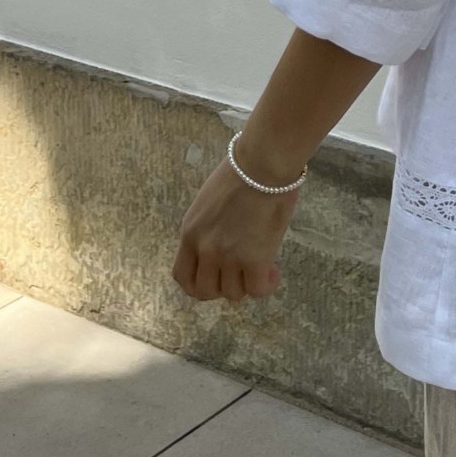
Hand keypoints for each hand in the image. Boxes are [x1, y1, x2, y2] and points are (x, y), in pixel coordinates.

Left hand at [171, 151, 299, 302]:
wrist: (263, 163)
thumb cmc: (241, 171)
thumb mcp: (209, 202)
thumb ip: (209, 228)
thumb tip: (223, 243)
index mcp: (190, 233)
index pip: (183, 276)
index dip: (199, 283)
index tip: (216, 275)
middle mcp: (205, 249)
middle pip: (205, 291)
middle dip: (223, 286)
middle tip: (240, 272)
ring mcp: (228, 256)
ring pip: (232, 293)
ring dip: (247, 284)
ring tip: (262, 267)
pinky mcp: (255, 259)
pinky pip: (257, 290)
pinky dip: (266, 285)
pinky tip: (273, 272)